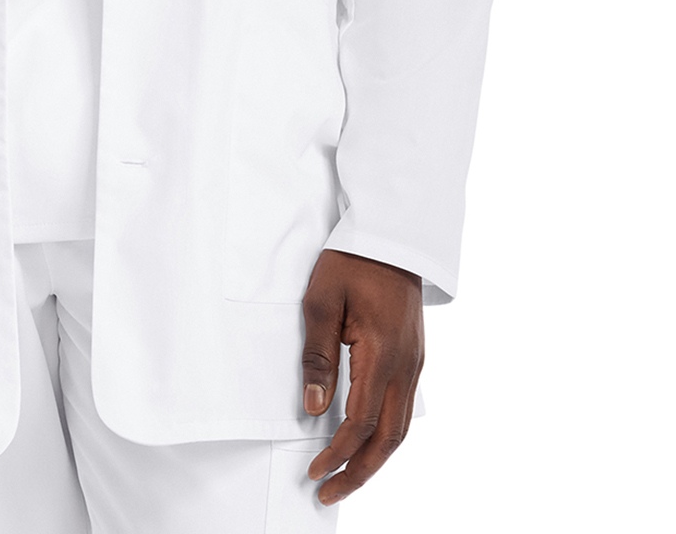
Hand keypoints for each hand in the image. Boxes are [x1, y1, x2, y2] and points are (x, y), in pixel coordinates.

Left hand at [300, 249, 423, 507]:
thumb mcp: (322, 300)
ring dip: (376, 457)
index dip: (338, 454)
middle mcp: (406, 365)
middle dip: (360, 471)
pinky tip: (368, 440)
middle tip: (330, 493)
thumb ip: (317, 356)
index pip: (361, 422)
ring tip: (347, 477)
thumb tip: (312, 407)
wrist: (391, 233)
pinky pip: (405, 408)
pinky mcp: (415, 356)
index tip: (315, 472)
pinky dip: (387, 434)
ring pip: (401, 427)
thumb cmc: (351, 261)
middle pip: (389, 438)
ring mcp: (415, 362)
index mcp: (383, 354)